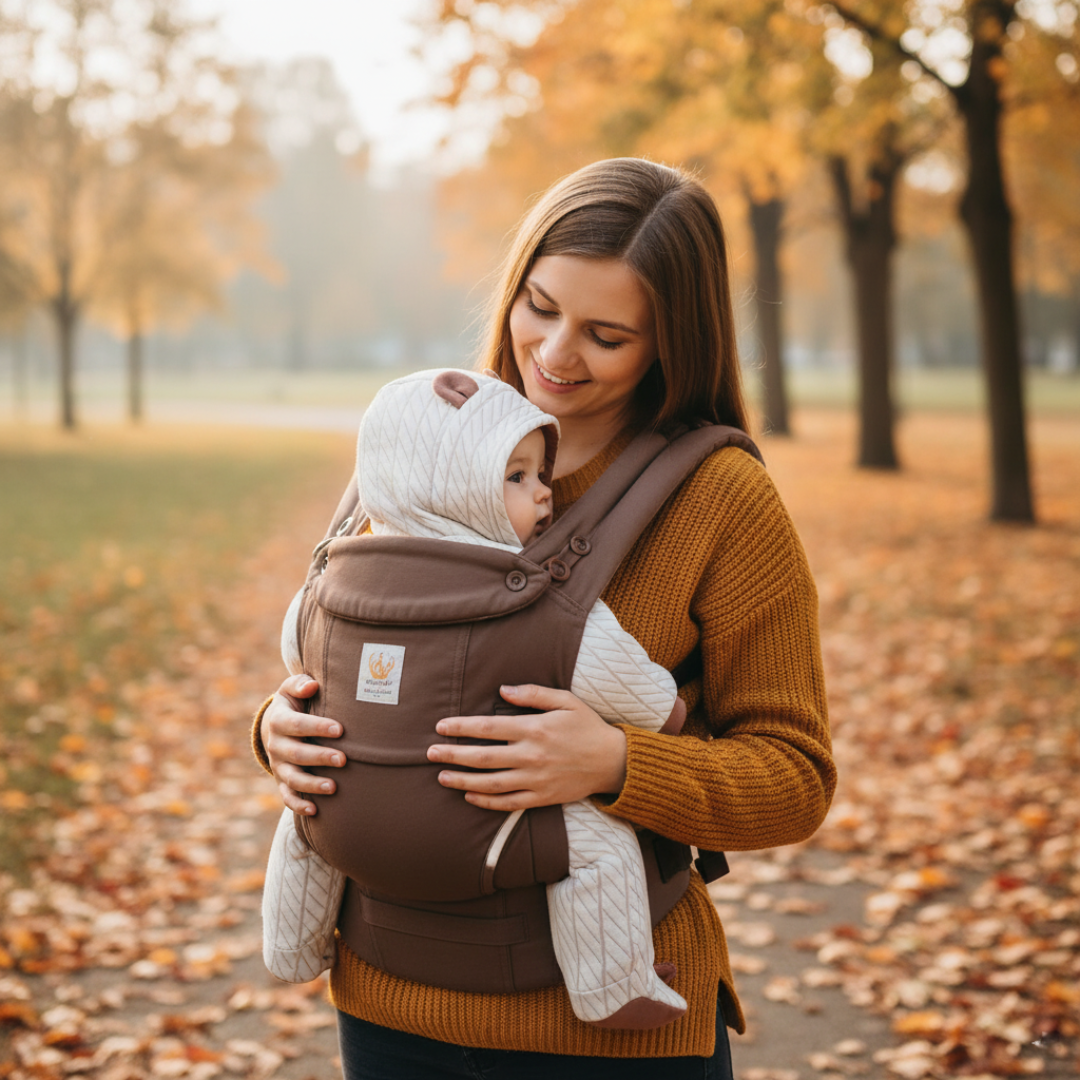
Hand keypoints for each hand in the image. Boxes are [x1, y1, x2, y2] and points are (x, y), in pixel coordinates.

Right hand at [262, 673, 345, 815]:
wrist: (275, 725)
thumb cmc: (294, 703)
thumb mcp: (291, 689)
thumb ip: (300, 684)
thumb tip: (312, 685)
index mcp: (279, 721)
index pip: (296, 724)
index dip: (317, 727)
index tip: (340, 729)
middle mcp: (275, 745)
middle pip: (296, 754)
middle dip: (320, 757)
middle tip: (343, 759)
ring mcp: (278, 766)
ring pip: (293, 779)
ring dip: (312, 785)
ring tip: (334, 788)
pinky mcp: (282, 781)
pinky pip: (287, 797)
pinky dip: (298, 805)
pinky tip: (316, 811)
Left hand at [427, 684, 627, 810]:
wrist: (613, 761)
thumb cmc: (587, 727)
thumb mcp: (565, 700)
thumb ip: (533, 694)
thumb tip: (502, 690)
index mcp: (535, 728)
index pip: (488, 727)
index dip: (462, 726)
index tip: (441, 726)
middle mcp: (531, 755)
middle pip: (483, 757)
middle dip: (453, 754)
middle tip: (429, 752)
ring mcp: (536, 779)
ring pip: (491, 783)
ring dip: (463, 780)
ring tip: (442, 776)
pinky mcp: (541, 797)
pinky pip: (508, 803)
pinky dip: (486, 801)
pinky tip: (469, 796)